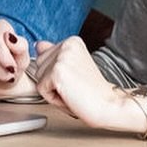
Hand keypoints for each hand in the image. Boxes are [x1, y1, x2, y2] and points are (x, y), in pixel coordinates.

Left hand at [27, 38, 146, 135]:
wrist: (109, 105)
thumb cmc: (92, 92)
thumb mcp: (71, 68)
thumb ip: (54, 55)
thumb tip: (38, 44)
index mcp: (72, 41)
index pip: (44, 57)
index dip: (56, 75)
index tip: (76, 79)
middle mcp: (67, 44)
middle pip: (39, 66)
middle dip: (52, 82)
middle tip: (74, 86)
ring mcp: (62, 57)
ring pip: (39, 78)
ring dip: (53, 90)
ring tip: (73, 91)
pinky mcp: (57, 71)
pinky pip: (41, 89)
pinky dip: (53, 98)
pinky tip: (70, 96)